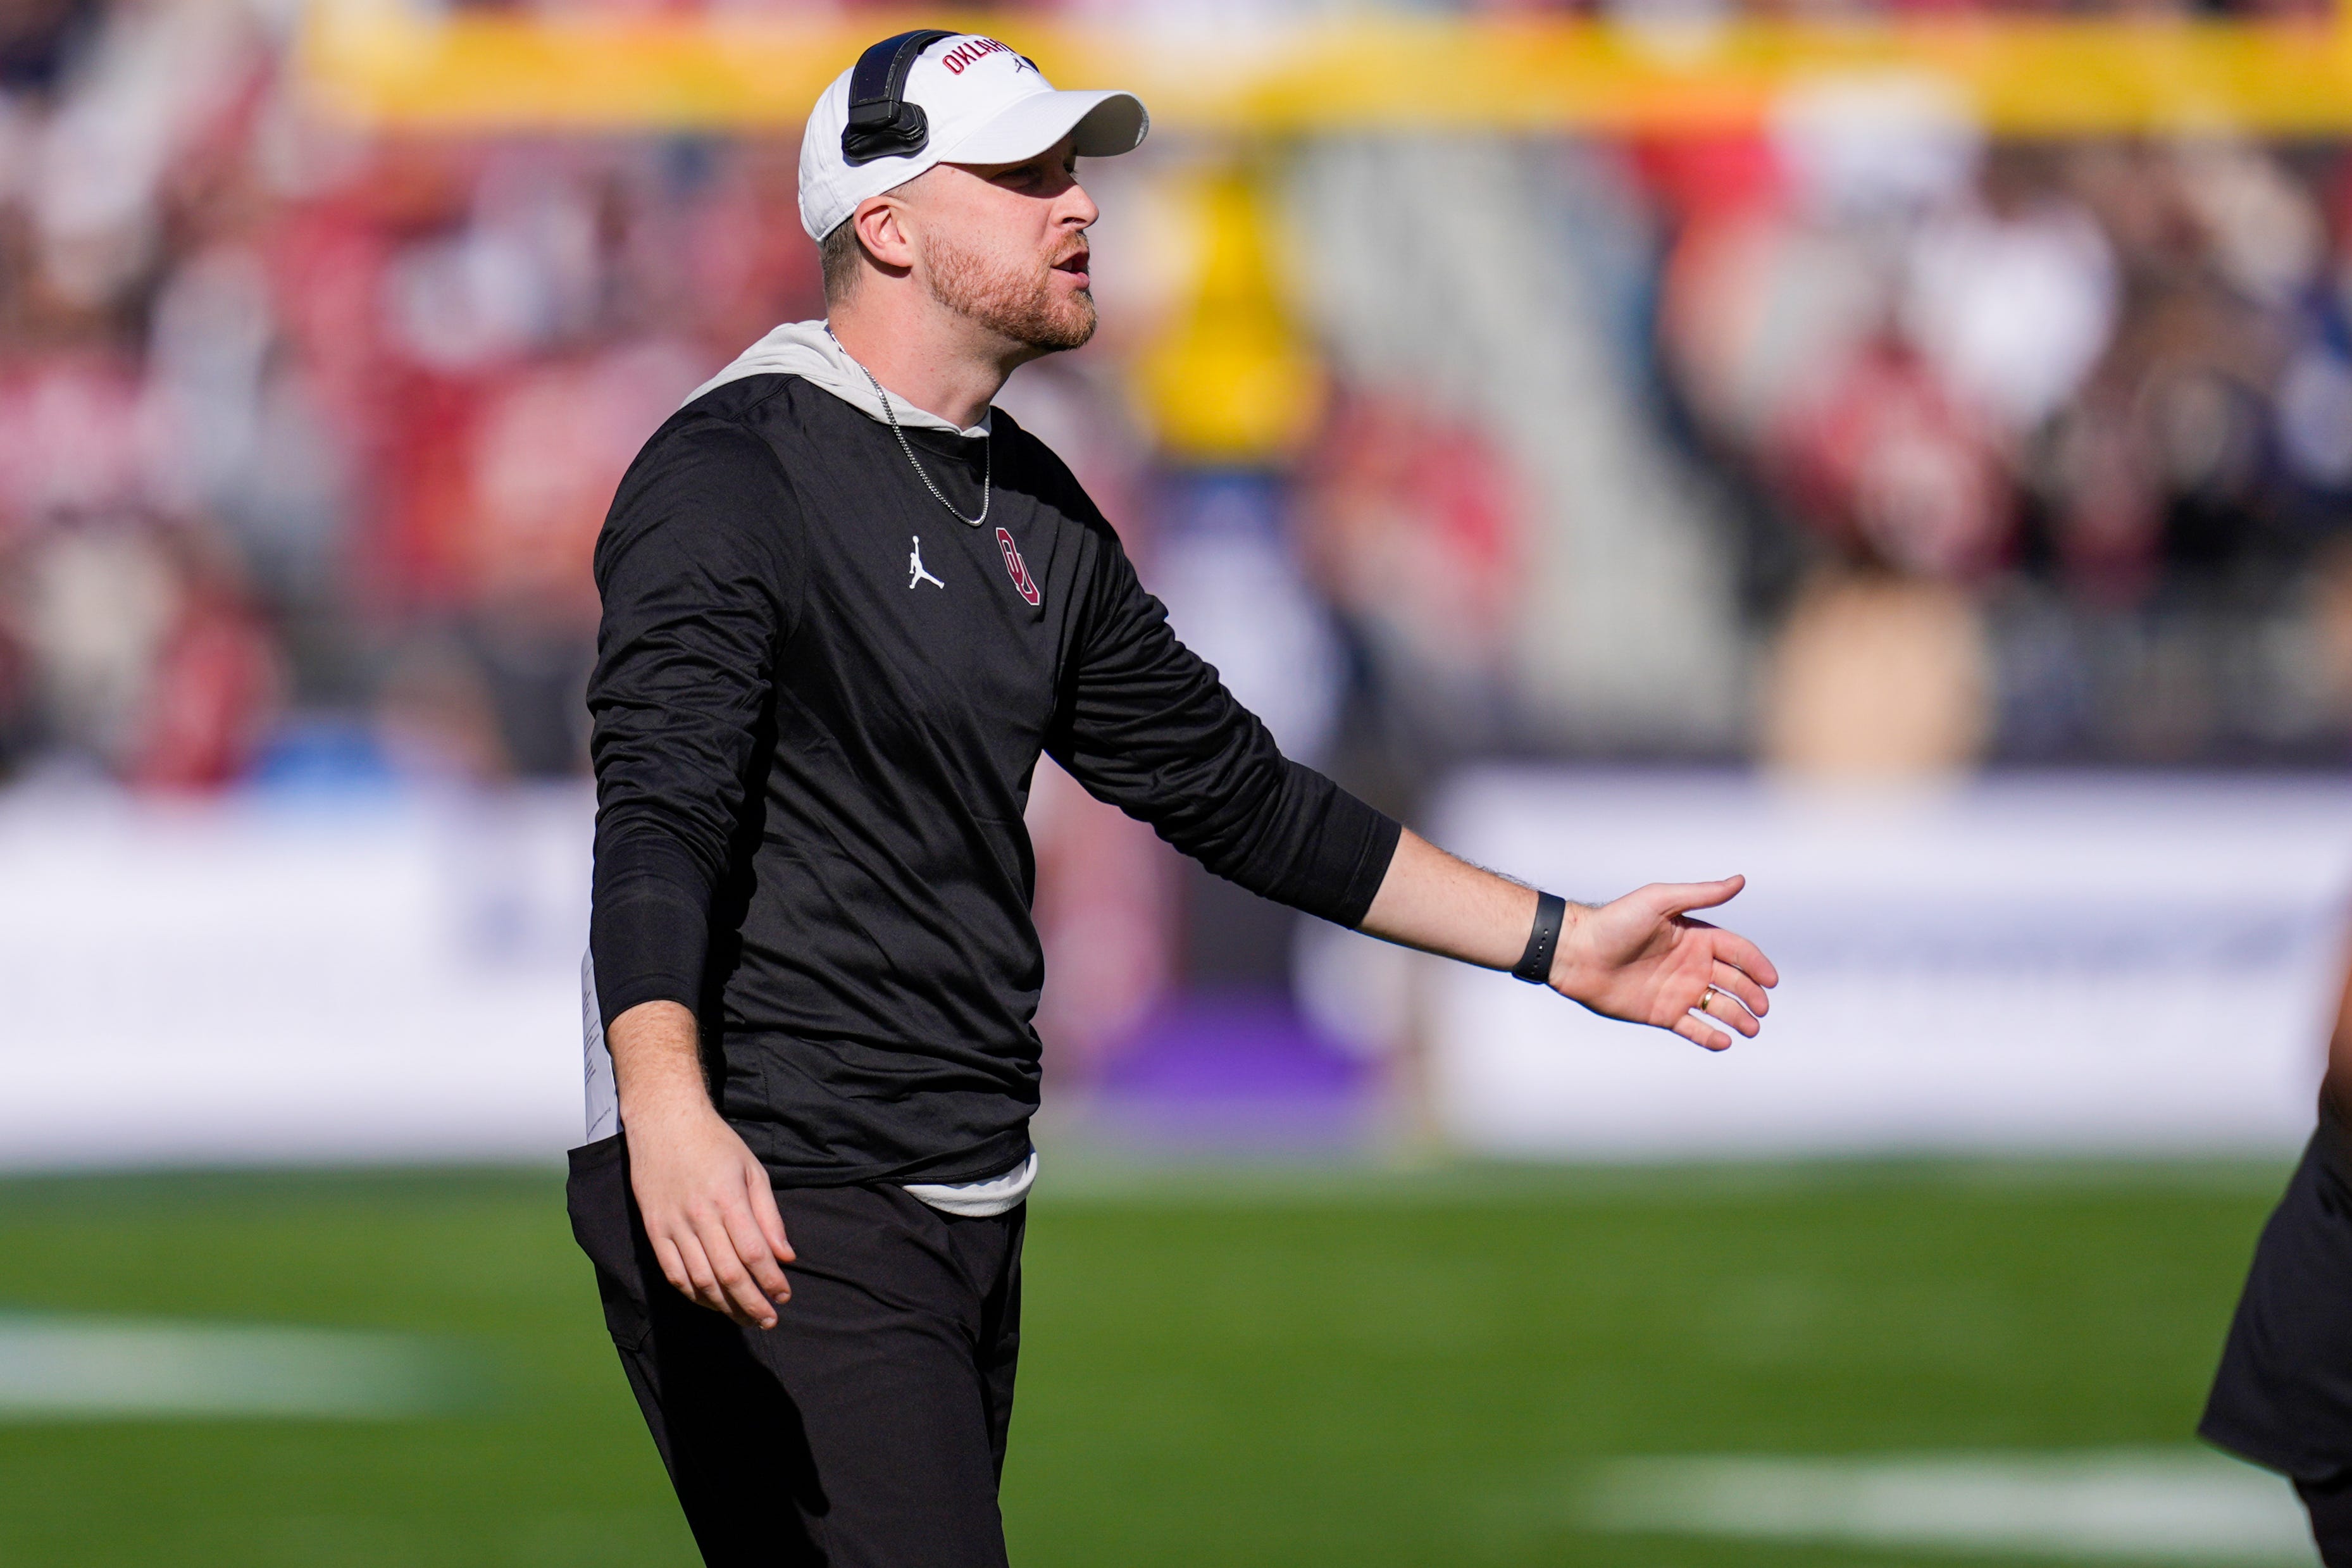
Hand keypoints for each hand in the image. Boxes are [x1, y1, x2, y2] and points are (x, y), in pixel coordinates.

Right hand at [628, 1102, 795, 1328]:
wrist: (664, 1122)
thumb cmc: (715, 1143)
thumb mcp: (753, 1170)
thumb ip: (769, 1216)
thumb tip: (786, 1257)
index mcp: (728, 1199)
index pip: (754, 1253)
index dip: (770, 1281)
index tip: (784, 1297)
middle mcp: (699, 1216)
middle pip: (729, 1274)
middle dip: (752, 1303)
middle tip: (769, 1319)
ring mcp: (673, 1225)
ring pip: (700, 1280)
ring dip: (725, 1306)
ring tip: (745, 1318)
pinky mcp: (654, 1231)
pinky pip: (673, 1274)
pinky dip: (694, 1295)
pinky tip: (712, 1302)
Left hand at [1549, 875, 1778, 1050]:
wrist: (1576, 952)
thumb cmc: (1615, 921)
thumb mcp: (1660, 901)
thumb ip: (1701, 894)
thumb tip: (1740, 880)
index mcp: (1695, 937)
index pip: (1737, 951)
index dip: (1757, 965)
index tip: (1771, 982)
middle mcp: (1691, 964)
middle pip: (1733, 982)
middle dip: (1752, 996)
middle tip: (1762, 1009)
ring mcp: (1677, 990)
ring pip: (1717, 1007)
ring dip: (1737, 1018)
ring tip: (1751, 1029)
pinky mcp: (1660, 1013)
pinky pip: (1692, 1028)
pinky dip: (1710, 1037)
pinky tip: (1724, 1042)